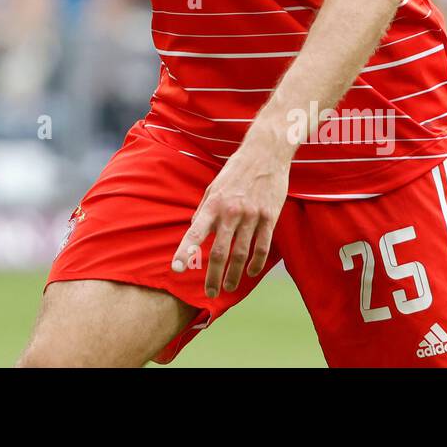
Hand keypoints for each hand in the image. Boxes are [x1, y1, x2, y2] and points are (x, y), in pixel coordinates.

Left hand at [171, 130, 292, 297]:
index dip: (185, 252)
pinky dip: (256, 263)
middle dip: (213, 275)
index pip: (196, 232)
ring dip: (234, 274)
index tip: (177, 269)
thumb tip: (195, 229)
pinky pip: (262, 247)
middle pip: (220, 251)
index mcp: (213, 203)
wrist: (265, 153)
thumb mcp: (213, 186)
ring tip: (228, 287)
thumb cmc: (236, 171)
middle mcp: (231, 211)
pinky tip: (251, 272)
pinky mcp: (270, 217)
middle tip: (209, 292)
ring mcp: (252, 215)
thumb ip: (204, 210)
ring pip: (241, 254)